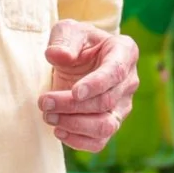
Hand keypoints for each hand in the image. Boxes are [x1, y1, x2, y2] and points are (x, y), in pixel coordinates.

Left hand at [40, 21, 138, 152]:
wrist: (79, 60)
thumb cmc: (77, 42)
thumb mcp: (68, 31)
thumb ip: (63, 39)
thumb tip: (57, 55)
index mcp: (124, 52)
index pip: (115, 72)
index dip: (96, 84)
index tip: (74, 91)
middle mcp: (129, 81)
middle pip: (105, 102)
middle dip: (71, 105)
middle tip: (44, 102)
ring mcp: (122, 105)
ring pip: (106, 126)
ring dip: (75, 125)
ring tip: (49, 116)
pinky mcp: (111, 123)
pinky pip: (100, 141)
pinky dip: (79, 141)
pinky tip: (58, 131)